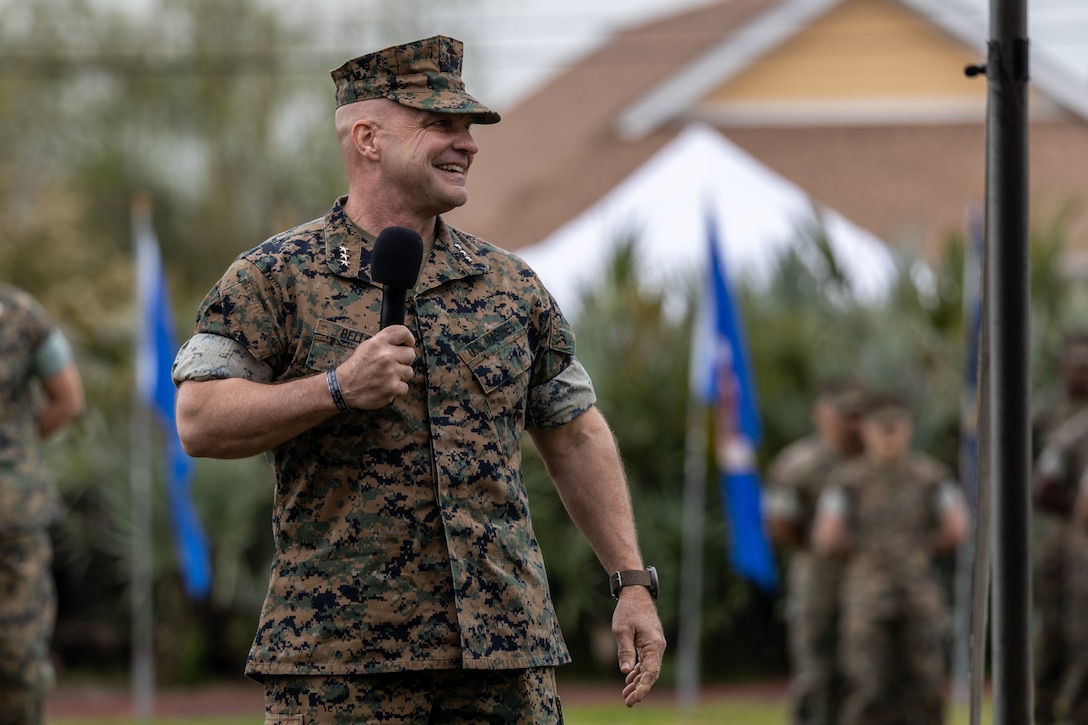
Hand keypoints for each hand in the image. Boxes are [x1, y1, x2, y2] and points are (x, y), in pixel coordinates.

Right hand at [336, 325, 416, 408]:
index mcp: (378, 343)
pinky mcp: (392, 388)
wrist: (343, 388)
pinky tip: (385, 386)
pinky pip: (405, 387)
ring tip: (386, 377)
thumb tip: (403, 342)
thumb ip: (385, 342)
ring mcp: (390, 373)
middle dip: (404, 360)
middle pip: (410, 354)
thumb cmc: (356, 368)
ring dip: (400, 375)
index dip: (408, 338)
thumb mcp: (366, 346)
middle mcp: (386, 356)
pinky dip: (397, 389)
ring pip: (409, 372)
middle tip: (392, 365)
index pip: (403, 332)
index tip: (408, 344)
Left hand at [613, 587, 665, 706]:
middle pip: (651, 673)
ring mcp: (655, 645)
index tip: (636, 698)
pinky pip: (646, 661)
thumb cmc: (628, 610)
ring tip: (626, 695)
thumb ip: (625, 651)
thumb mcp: (622, 630)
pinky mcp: (650, 643)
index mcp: (653, 644)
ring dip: (638, 682)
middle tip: (628, 702)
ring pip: (648, 669)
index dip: (644, 687)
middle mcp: (658, 646)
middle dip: (640, 689)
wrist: (636, 593)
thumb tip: (626, 672)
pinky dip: (639, 671)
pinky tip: (630, 679)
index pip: (651, 671)